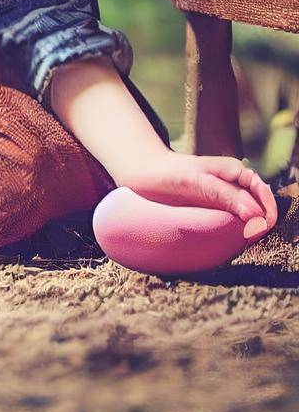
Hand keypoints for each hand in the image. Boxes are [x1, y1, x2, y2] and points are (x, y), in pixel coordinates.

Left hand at [114, 150, 277, 239]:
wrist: (145, 175)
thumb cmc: (171, 172)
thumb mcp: (198, 181)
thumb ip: (226, 195)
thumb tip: (255, 214)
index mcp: (235, 171)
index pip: (262, 191)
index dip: (267, 209)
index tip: (263, 226)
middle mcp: (234, 184)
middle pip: (258, 206)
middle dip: (261, 222)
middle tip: (251, 238)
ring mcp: (225, 198)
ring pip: (247, 216)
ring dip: (248, 228)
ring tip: (242, 240)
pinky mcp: (214, 209)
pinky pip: (231, 222)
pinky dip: (235, 231)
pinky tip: (231, 239)